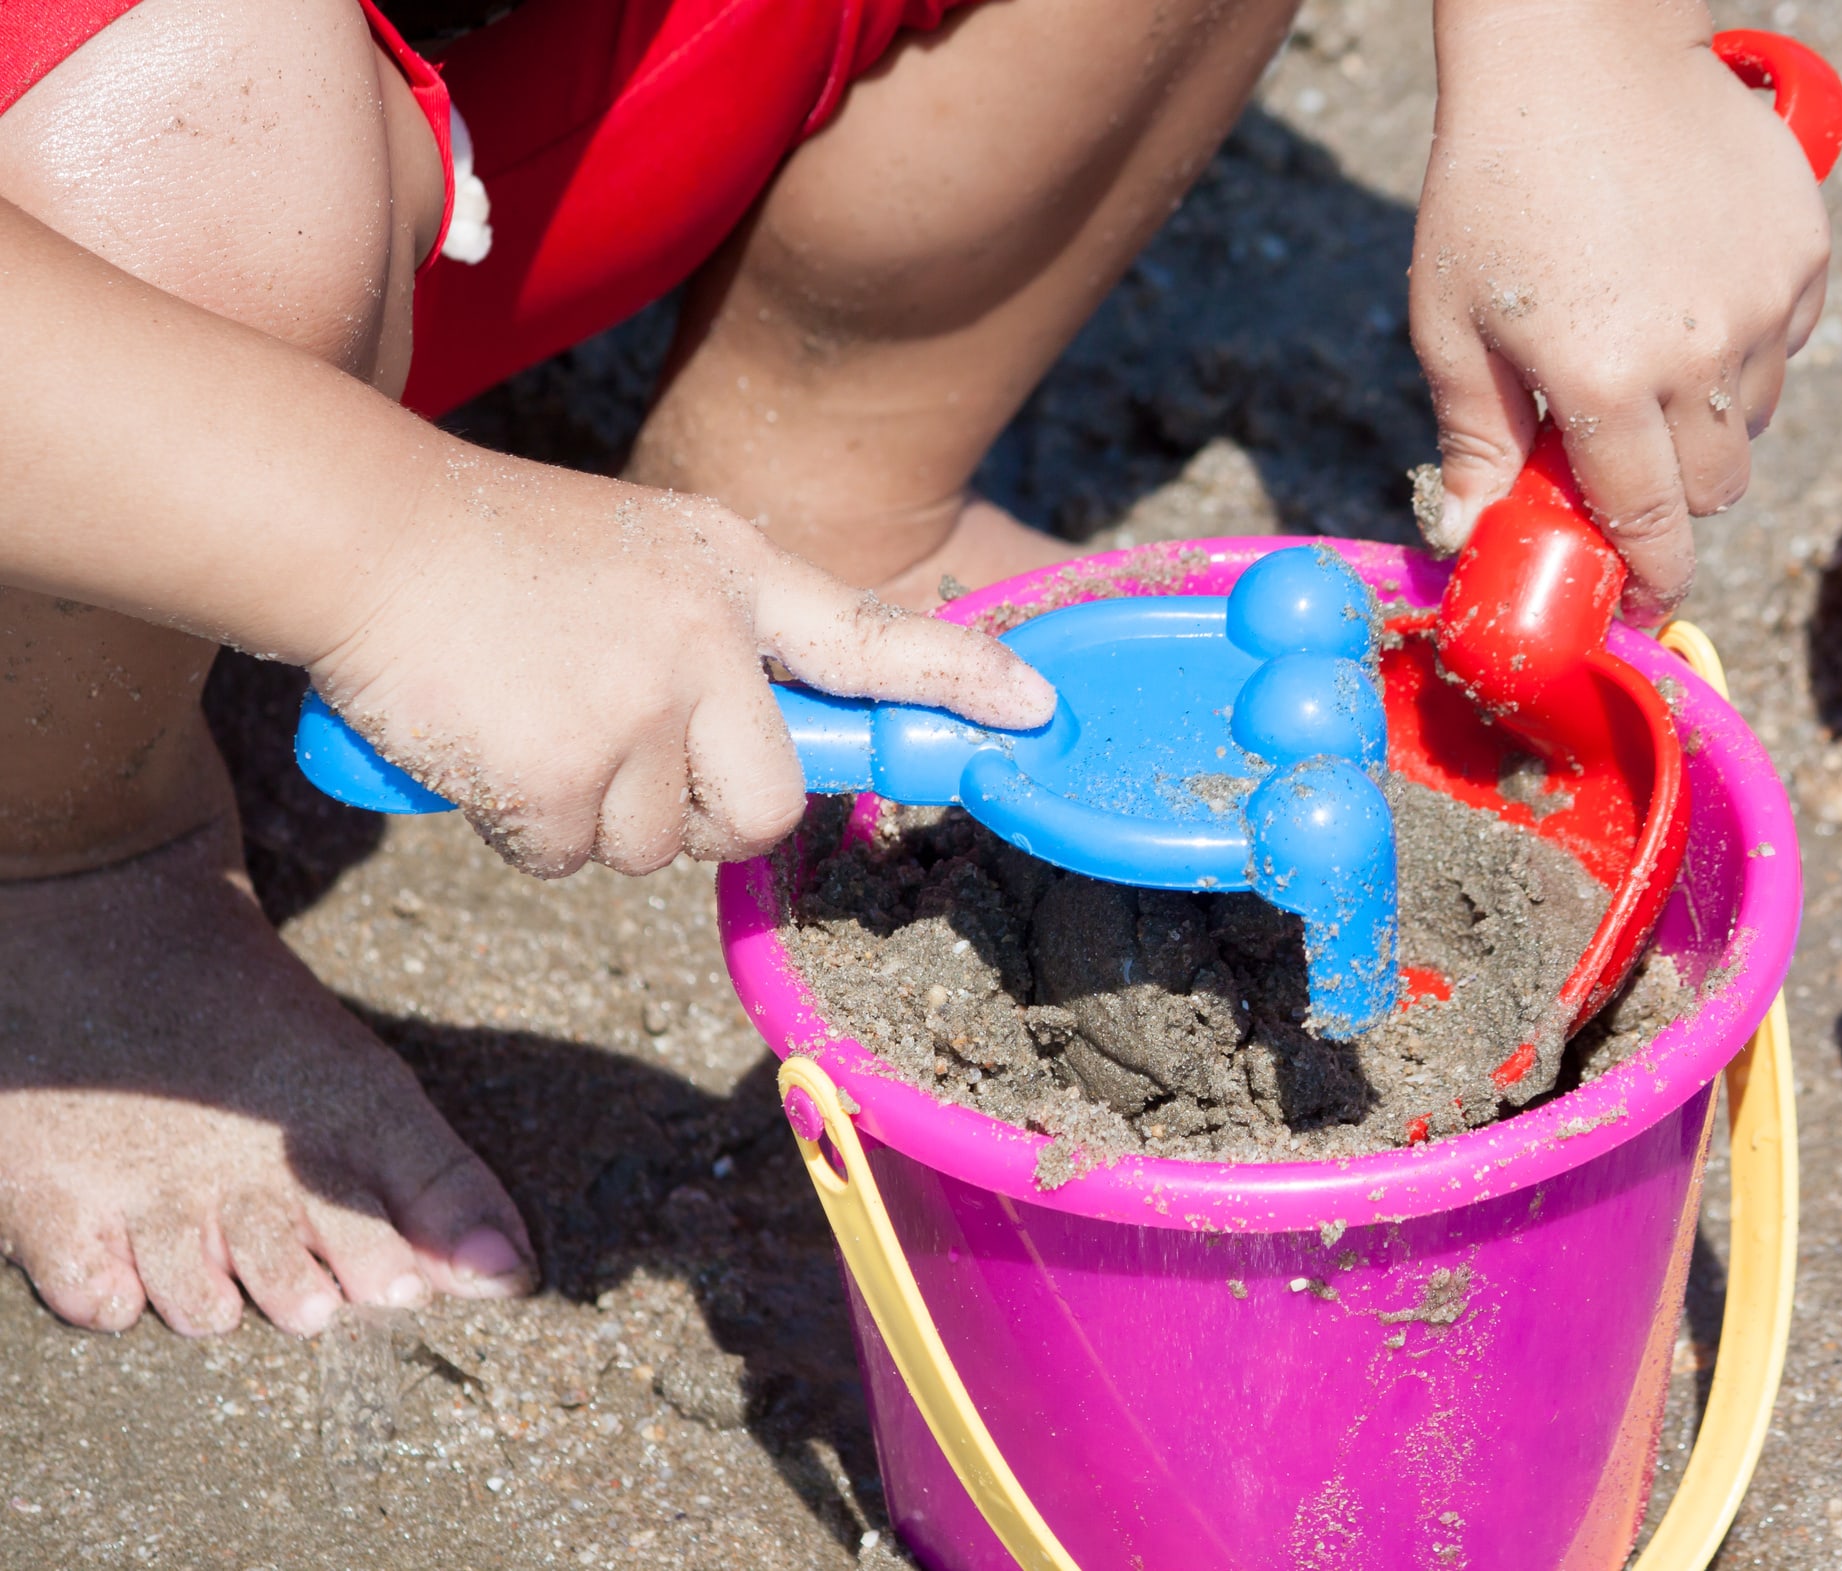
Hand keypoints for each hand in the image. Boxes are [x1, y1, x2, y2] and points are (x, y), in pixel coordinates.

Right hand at [307, 457, 1054, 876]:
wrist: (356, 532)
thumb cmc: (494, 546)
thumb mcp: (646, 550)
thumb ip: (723, 633)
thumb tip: (771, 749)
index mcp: (733, 577)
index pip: (872, 637)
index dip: (958, 683)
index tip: (1033, 713)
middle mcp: (706, 645)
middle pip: (767, 808)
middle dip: (703, 813)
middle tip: (625, 756)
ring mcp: (637, 713)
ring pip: (656, 846)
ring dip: (594, 816)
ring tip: (532, 717)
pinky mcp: (560, 777)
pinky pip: (567, 859)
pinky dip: (520, 826)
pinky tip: (486, 744)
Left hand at [1411, 0, 1830, 620]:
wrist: (1577, 48)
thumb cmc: (1493, 182)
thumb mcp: (1451, 320)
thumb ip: (1473, 440)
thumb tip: (1472, 536)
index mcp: (1605, 383)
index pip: (1650, 528)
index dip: (1648, 582)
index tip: (1638, 604)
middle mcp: (1700, 355)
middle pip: (1712, 492)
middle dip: (1669, 501)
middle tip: (1618, 463)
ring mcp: (1764, 303)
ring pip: (1751, 422)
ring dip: (1702, 422)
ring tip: (1641, 352)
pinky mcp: (1804, 253)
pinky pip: (1786, 347)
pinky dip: (1743, 350)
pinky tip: (1684, 294)